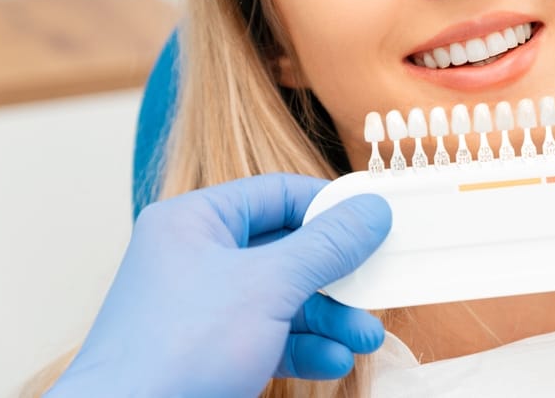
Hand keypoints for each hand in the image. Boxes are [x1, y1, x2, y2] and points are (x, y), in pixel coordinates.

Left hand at [48, 174, 390, 397]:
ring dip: (330, 318)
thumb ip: (326, 246)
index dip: (330, 205)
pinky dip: (305, 348)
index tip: (375, 220)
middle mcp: (197, 258)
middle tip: (378, 284)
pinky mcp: (210, 352)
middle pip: (287, 249)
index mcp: (195, 222)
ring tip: (365, 337)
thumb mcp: (268, 286)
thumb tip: (372, 211)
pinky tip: (333, 361)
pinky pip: (269, 337)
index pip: (277, 194)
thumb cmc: (177, 350)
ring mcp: (203, 308)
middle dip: (337, 276)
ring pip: (283, 299)